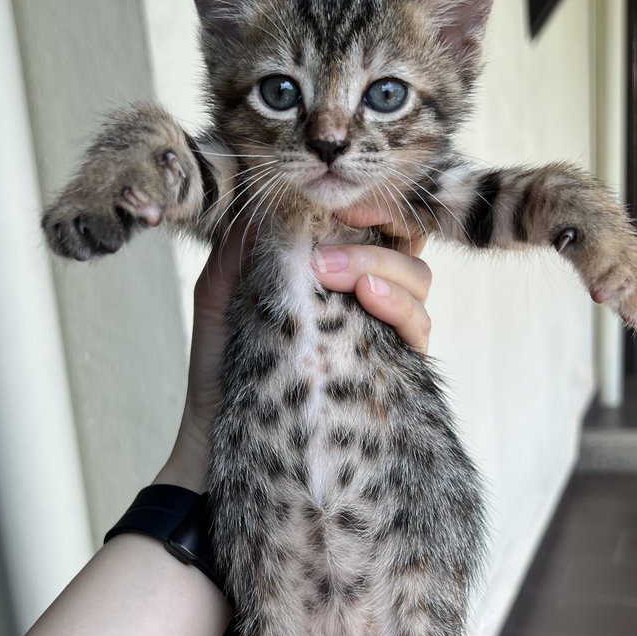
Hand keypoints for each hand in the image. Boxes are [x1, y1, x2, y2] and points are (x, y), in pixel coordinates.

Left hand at [159, 217, 431, 489]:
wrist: (218, 438)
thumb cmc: (219, 368)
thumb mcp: (220, 296)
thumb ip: (240, 247)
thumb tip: (268, 197)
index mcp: (333, 273)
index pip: (372, 224)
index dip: (369, 204)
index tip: (339, 198)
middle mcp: (366, 299)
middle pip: (404, 244)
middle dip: (371, 231)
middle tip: (325, 242)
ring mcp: (384, 334)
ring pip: (418, 280)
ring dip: (380, 265)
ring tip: (332, 272)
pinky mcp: (397, 371)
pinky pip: (419, 328)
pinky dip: (397, 304)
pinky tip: (366, 299)